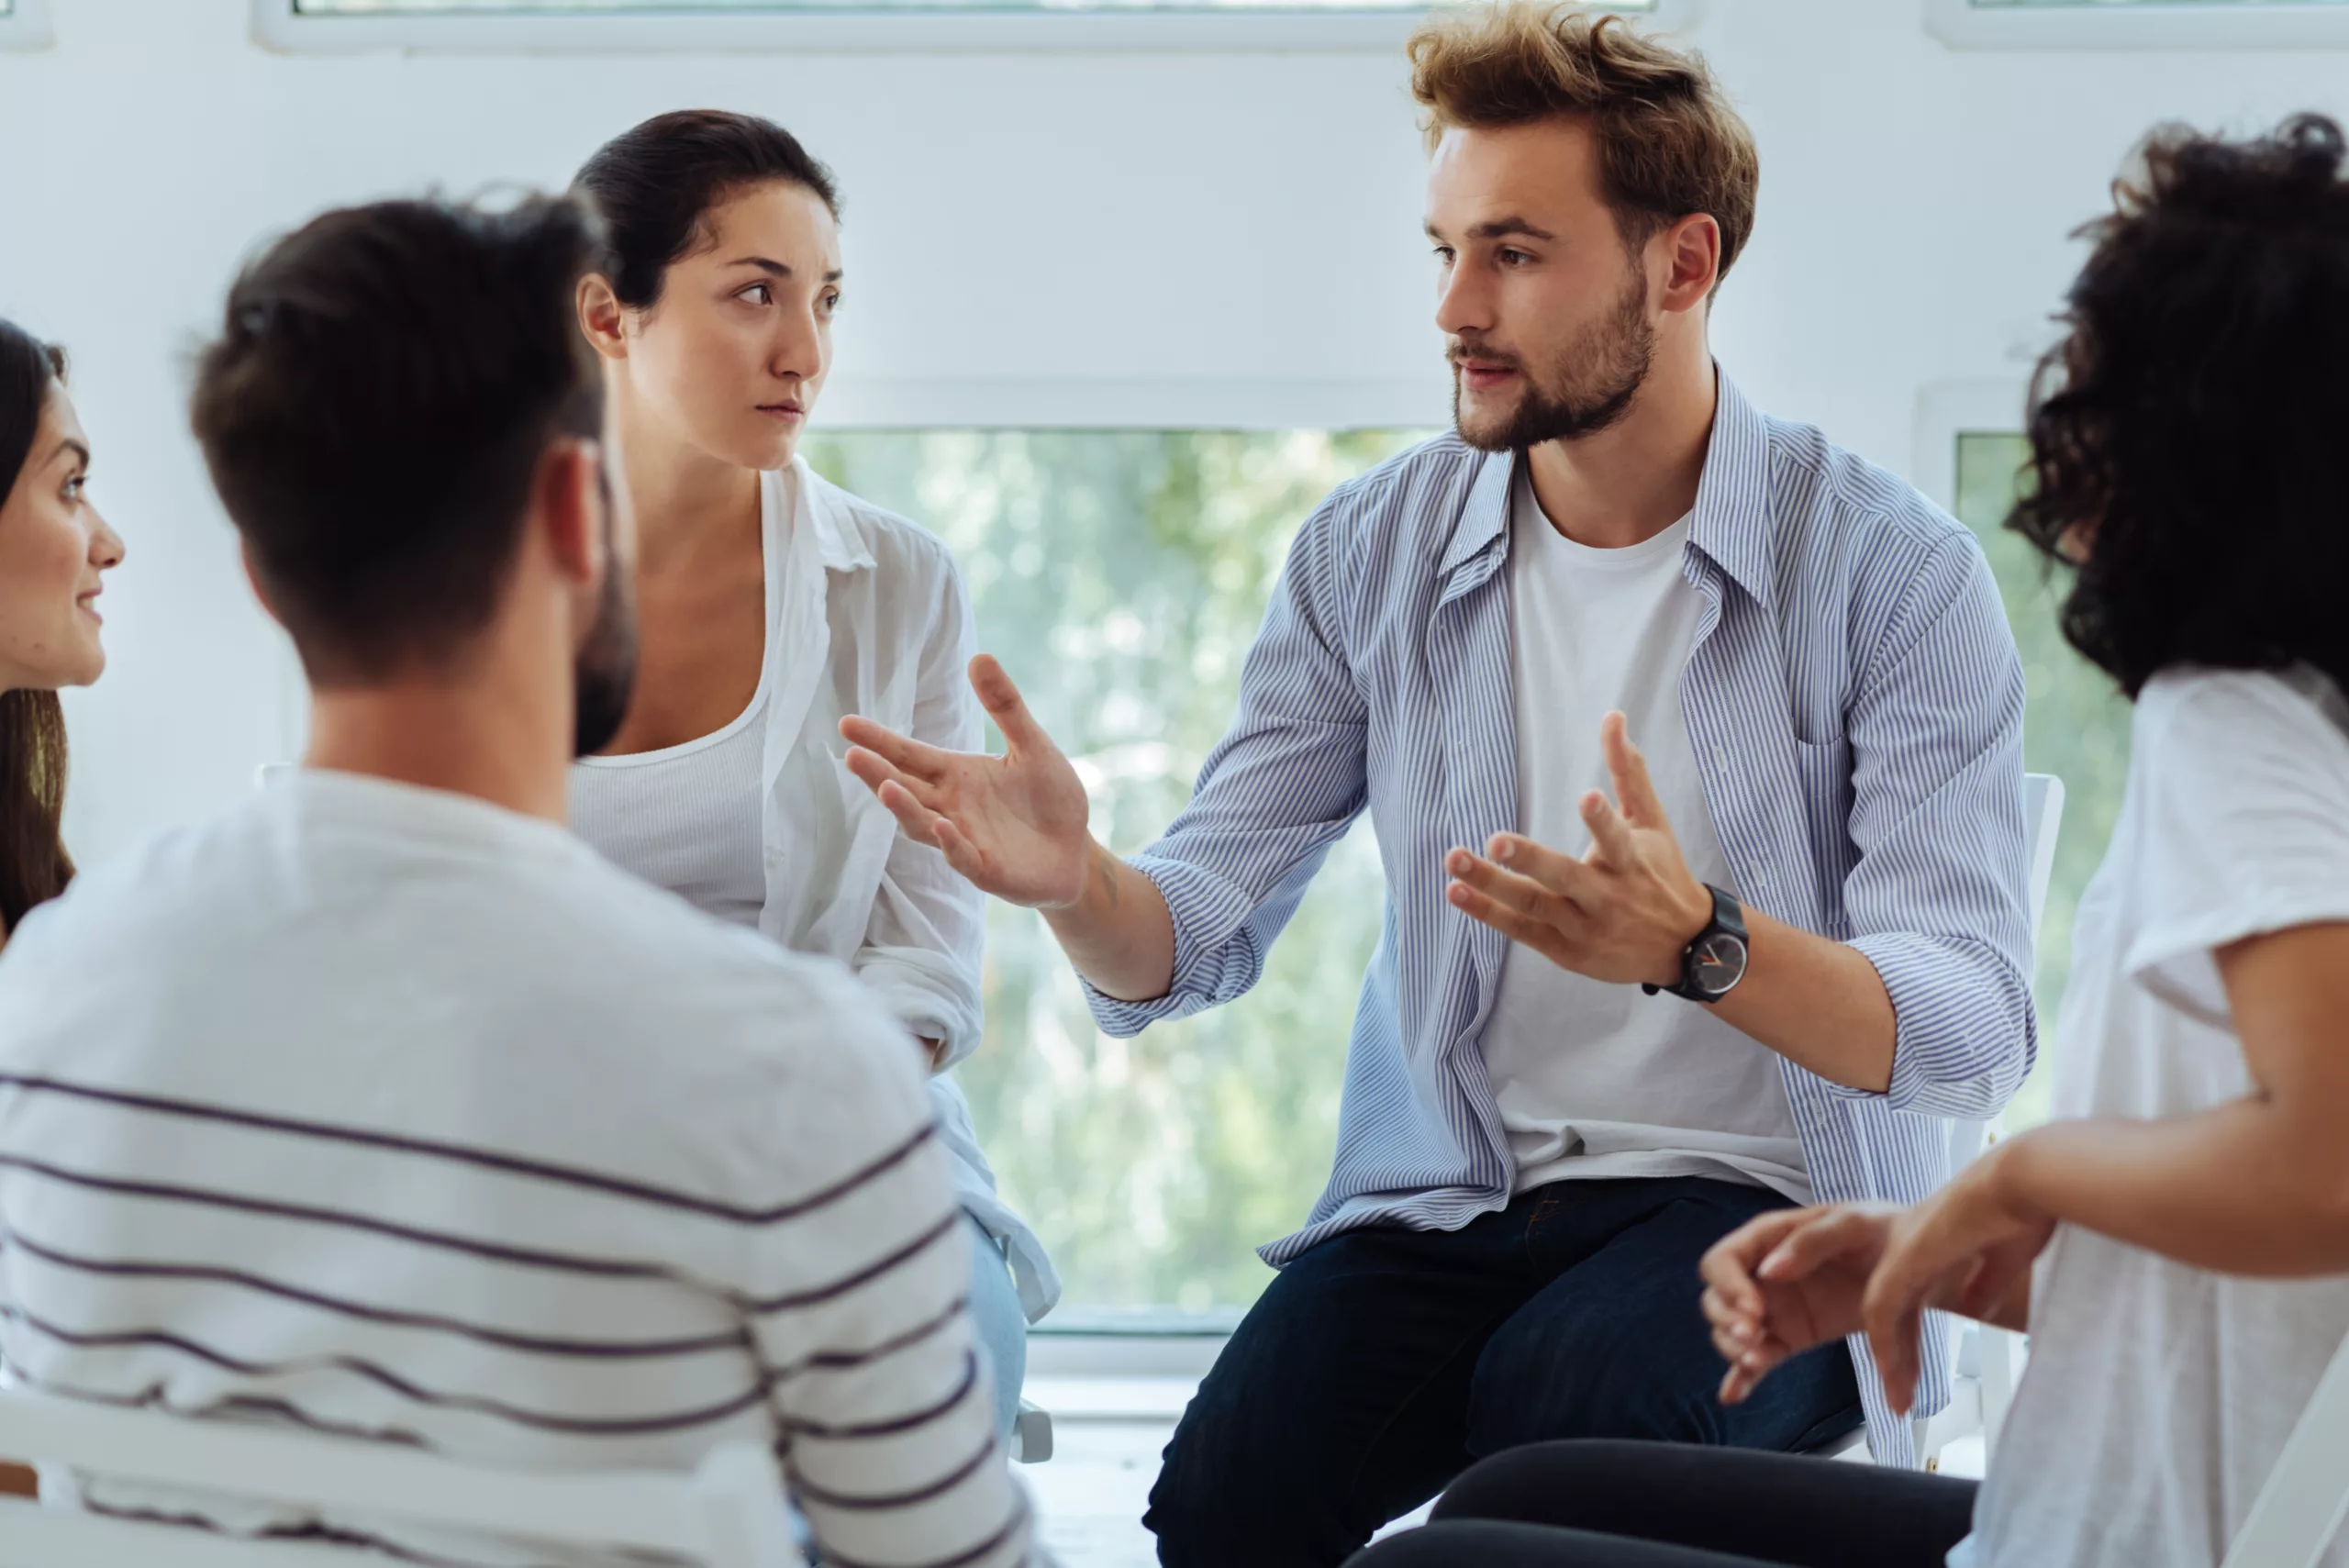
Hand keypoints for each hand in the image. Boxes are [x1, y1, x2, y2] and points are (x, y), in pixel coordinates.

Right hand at [841, 655, 1093, 909]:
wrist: (1076, 850)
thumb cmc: (1049, 798)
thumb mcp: (1032, 745)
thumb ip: (1005, 706)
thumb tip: (980, 656)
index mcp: (956, 775)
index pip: (909, 755)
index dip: (879, 740)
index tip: (846, 724)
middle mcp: (950, 807)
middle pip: (904, 789)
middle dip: (877, 774)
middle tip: (852, 755)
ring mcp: (964, 840)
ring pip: (922, 825)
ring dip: (904, 808)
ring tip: (885, 787)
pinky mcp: (987, 870)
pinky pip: (963, 857)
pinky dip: (952, 843)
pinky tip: (943, 826)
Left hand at [1444, 711, 1711, 987]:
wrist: (1684, 949)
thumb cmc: (1661, 873)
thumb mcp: (1652, 823)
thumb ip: (1628, 771)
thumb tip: (1612, 716)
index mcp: (1631, 861)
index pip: (1618, 838)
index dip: (1603, 820)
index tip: (1588, 797)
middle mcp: (1607, 897)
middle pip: (1565, 878)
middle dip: (1530, 859)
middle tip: (1495, 840)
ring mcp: (1584, 927)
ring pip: (1534, 905)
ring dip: (1491, 884)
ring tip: (1454, 859)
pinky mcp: (1565, 950)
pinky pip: (1521, 930)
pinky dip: (1488, 912)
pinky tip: (1456, 890)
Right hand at [1702, 1205, 1895, 1405]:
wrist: (1913, 1266)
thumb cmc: (1880, 1232)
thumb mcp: (1852, 1224)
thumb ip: (1811, 1241)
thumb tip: (1768, 1271)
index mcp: (1767, 1239)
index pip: (1722, 1260)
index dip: (1728, 1286)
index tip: (1754, 1310)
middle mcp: (1761, 1274)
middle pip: (1717, 1300)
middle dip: (1727, 1321)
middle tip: (1754, 1338)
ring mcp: (1773, 1309)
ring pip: (1731, 1332)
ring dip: (1735, 1349)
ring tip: (1758, 1362)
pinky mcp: (1790, 1338)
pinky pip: (1758, 1359)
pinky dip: (1743, 1378)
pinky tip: (1733, 1395)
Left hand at [1860, 1145, 2053, 1414]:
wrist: (2028, 1179)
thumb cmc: (2026, 1207)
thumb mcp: (2005, 1258)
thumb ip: (1985, 1282)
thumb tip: (1976, 1308)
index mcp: (1935, 1246)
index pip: (1911, 1301)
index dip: (1913, 1340)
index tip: (1918, 1376)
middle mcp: (1912, 1247)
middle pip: (1890, 1312)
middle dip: (1896, 1358)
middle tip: (1901, 1400)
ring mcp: (1904, 1249)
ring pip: (1877, 1312)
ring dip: (1889, 1359)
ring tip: (1897, 1401)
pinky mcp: (1906, 1254)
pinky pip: (1882, 1307)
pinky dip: (1885, 1342)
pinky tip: (1892, 1372)